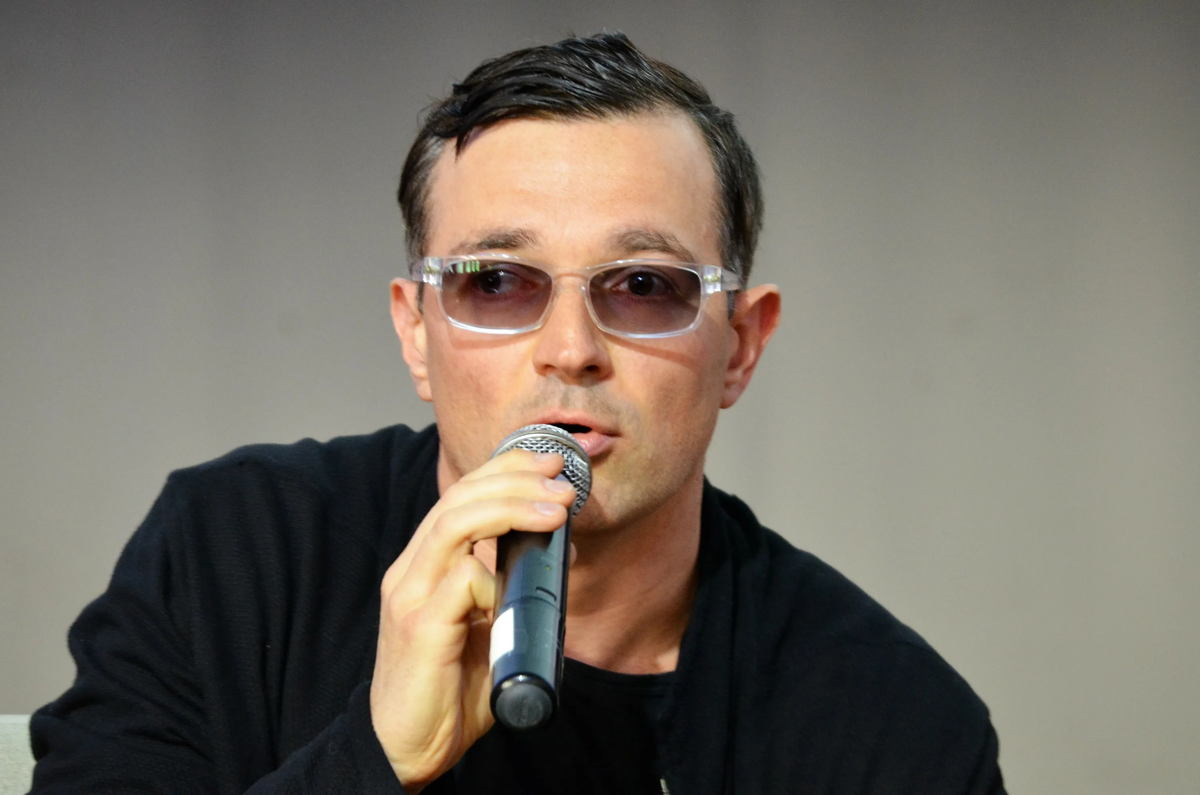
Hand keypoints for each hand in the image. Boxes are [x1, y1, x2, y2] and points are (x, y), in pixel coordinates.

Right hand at [369, 450, 575, 791]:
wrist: (405, 749)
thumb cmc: (449, 690)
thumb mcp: (485, 627)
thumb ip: (505, 592)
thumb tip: (555, 560)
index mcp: (425, 565)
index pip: (460, 496)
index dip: (503, 470)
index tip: (547, 463)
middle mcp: (412, 571)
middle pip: (458, 499)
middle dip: (513, 478)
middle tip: (559, 478)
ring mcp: (410, 595)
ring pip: (454, 525)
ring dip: (509, 508)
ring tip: (553, 509)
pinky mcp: (419, 626)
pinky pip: (460, 581)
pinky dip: (493, 578)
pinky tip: (512, 592)